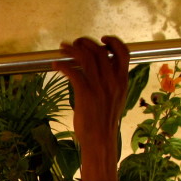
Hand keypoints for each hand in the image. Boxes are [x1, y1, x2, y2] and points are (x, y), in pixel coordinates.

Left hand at [54, 36, 129, 174]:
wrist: (100, 141)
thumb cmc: (105, 122)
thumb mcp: (115, 100)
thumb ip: (112, 84)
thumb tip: (102, 72)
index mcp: (122, 81)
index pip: (124, 52)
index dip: (113, 42)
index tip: (103, 39)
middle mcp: (112, 81)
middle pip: (100, 51)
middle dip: (86, 43)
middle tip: (75, 43)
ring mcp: (99, 86)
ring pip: (86, 57)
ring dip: (73, 50)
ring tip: (64, 48)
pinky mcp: (85, 93)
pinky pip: (73, 72)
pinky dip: (62, 65)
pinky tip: (56, 65)